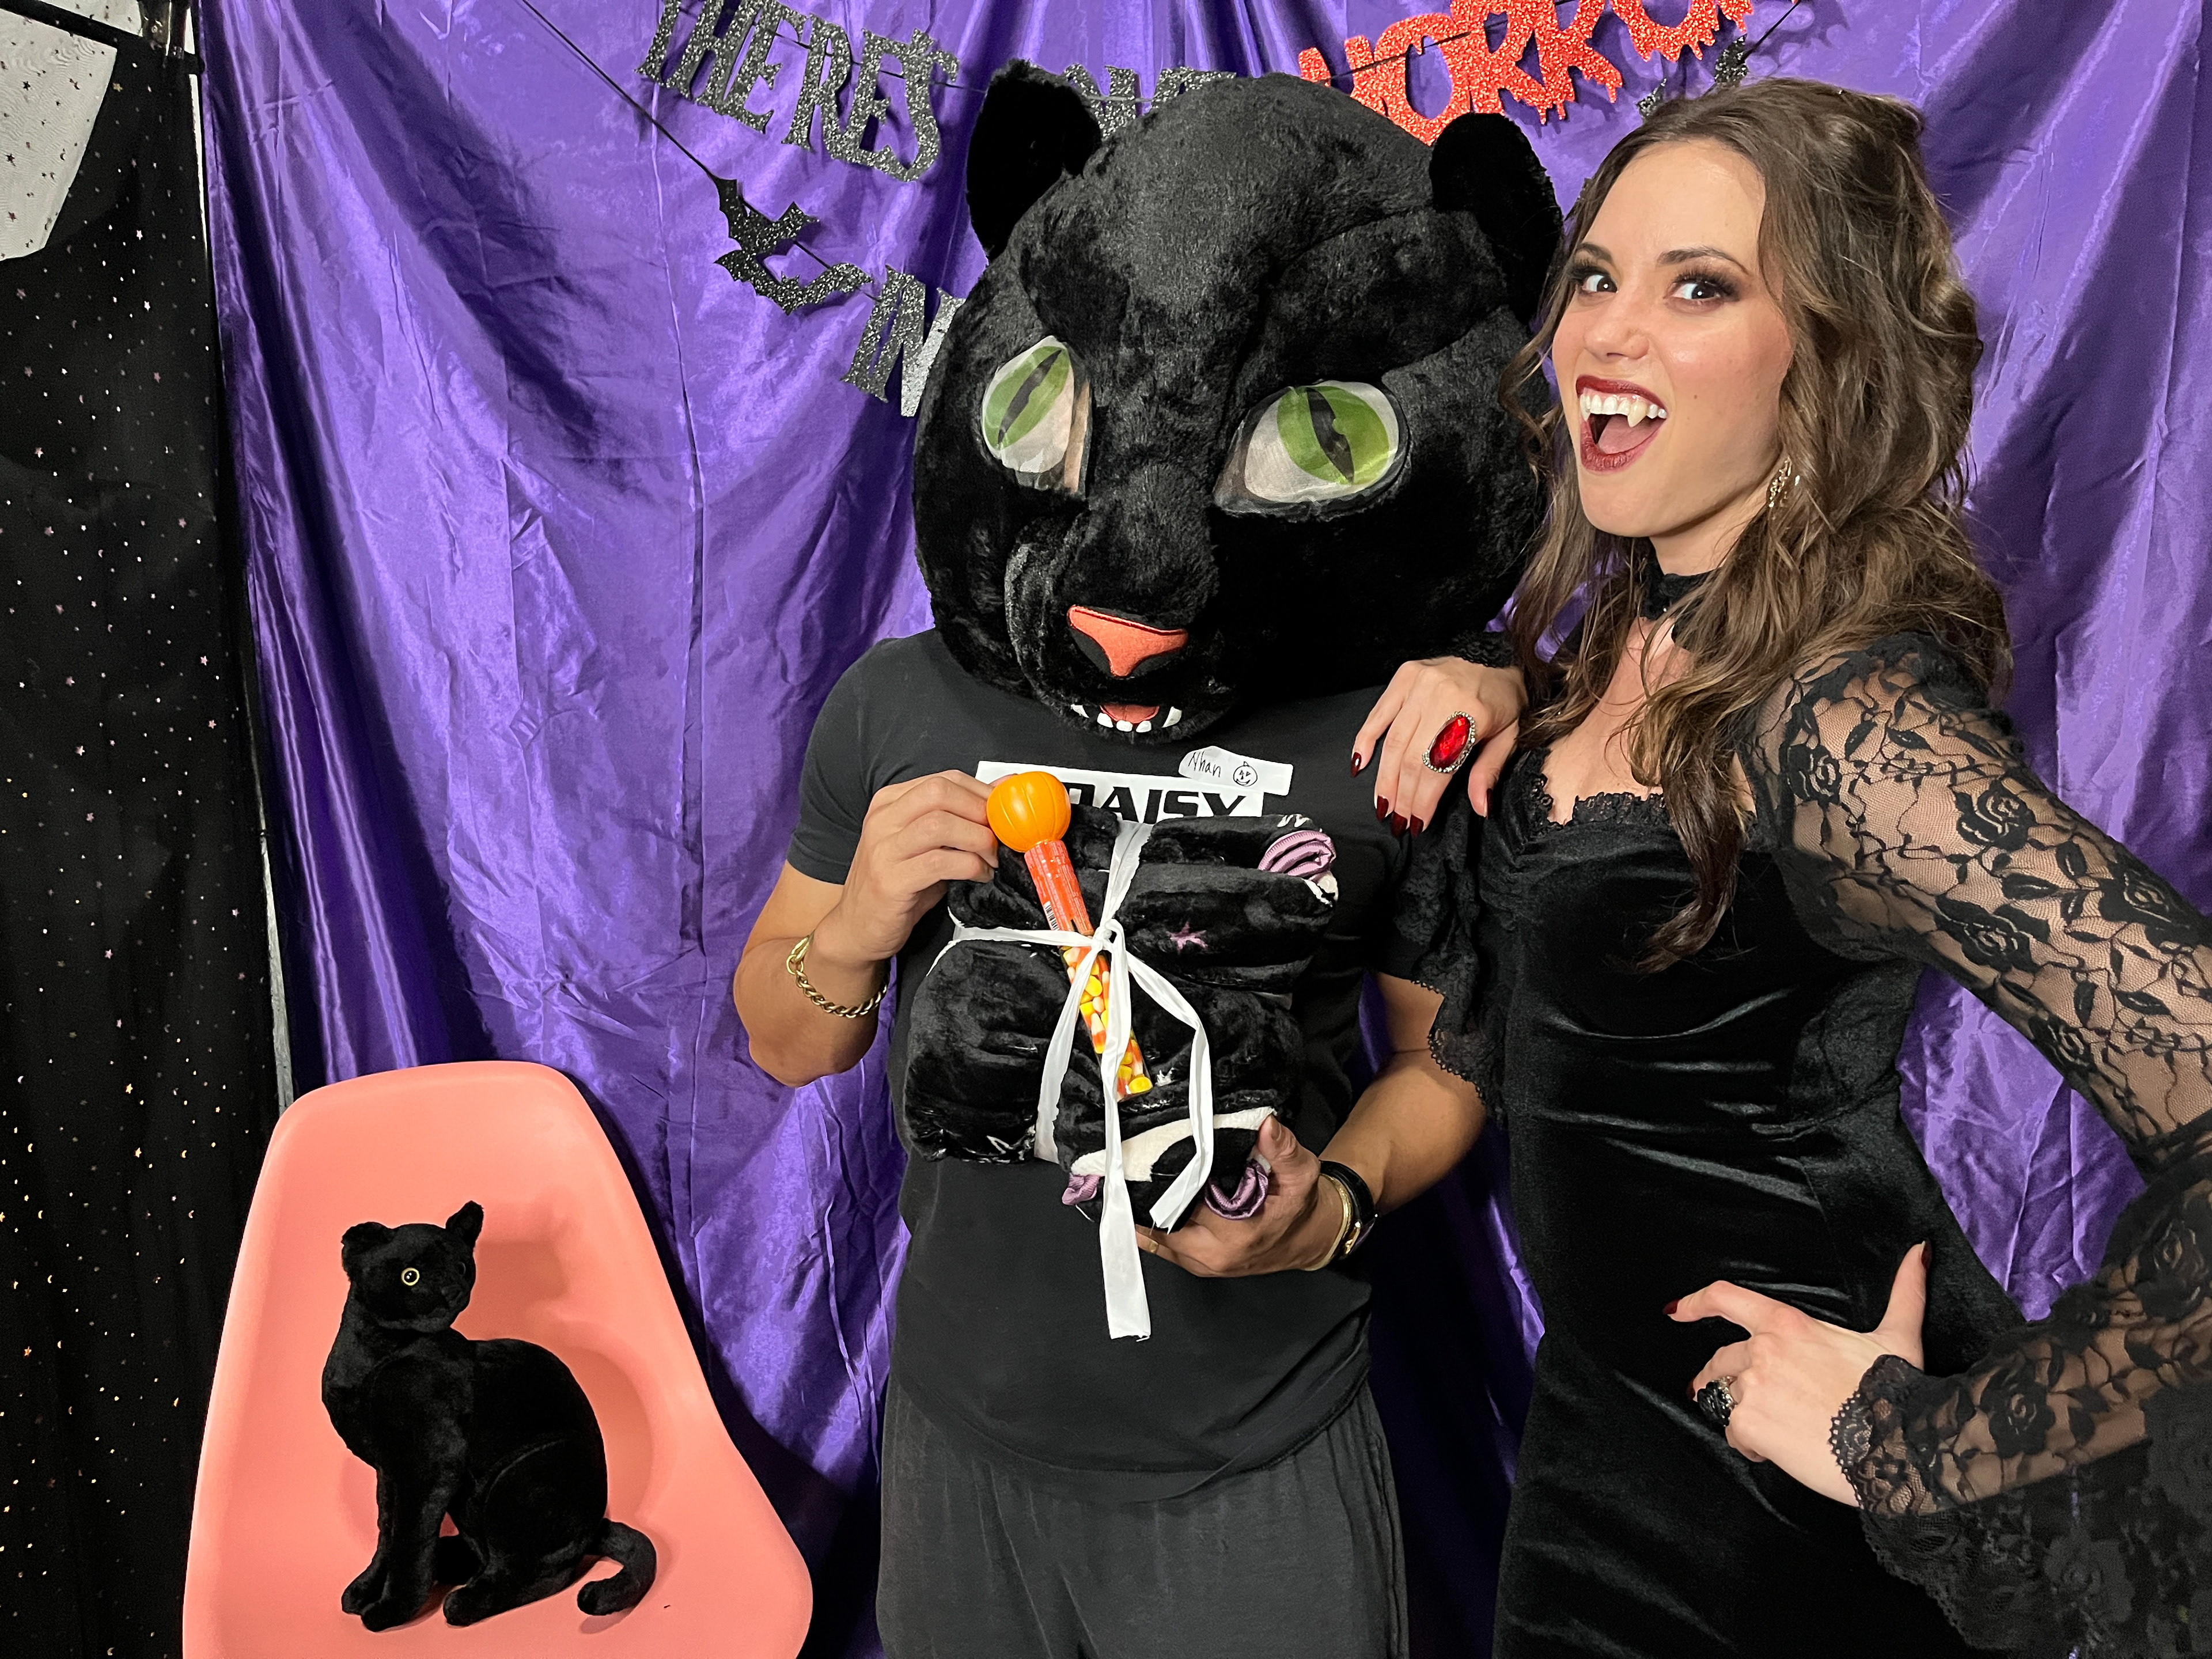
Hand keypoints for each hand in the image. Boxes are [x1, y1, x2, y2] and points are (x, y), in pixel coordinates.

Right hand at [813, 771, 996, 973]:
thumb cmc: (895, 884)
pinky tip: (979, 874)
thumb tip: (1002, 789)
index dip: (981, 793)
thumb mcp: (927, 844)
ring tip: (990, 857)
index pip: (943, 780)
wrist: (856, 926)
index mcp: (890, 804)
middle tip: (998, 834)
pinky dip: (969, 866)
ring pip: (940, 824)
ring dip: (977, 839)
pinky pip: (938, 862)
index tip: (1001, 813)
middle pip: (940, 792)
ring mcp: (883, 849)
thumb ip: (959, 816)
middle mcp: (883, 821)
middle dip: (980, 811)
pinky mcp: (890, 881)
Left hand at [1134, 1117, 1344, 1276]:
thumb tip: (1266, 1125)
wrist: (1310, 1238)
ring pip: (1158, 1239)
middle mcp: (1216, 1255)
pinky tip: (1146, 1204)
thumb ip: (1283, 1149)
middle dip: (1152, 1195)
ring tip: (1138, 1182)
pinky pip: (1163, 1248)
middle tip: (1140, 1166)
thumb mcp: (1301, 1173)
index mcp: (1238, 1234)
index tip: (1159, 1158)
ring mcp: (1206, 1264)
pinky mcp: (1200, 1265)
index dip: (1173, 1180)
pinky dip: (1152, 1227)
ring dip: (1148, 1212)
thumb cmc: (1302, 1208)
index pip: (1188, 1204)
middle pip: (1164, 1223)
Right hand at [1352, 656, 1524, 831]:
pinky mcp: (1406, 676)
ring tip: (1382, 804)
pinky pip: (1378, 713)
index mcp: (1472, 712)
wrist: (1499, 657)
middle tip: (1396, 820)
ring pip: (1393, 741)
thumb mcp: (1509, 736)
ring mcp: (1420, 684)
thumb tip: (1479, 807)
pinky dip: (1365, 740)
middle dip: (1401, 795)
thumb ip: (1490, 771)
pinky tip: (1359, 765)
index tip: (1417, 823)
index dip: (1424, 799)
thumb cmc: (1505, 700)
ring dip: (1384, 778)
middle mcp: (1441, 696)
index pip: (1438, 767)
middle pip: (1411, 758)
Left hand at [1672, 1243, 1929, 1504]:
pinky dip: (1748, 1444)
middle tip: (1737, 1401)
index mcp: (1787, 1324)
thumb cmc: (1897, 1391)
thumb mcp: (1899, 1336)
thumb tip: (1919, 1251)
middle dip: (1721, 1381)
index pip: (1726, 1299)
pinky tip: (1775, 1450)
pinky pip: (1733, 1433)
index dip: (1695, 1302)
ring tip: (1774, 1431)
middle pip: (1720, 1362)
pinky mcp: (1748, 1423)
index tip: (1676, 1312)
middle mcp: (1762, 1350)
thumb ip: (1905, 1291)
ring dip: (1741, 1416)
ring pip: (1725, 1400)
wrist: (1898, 1446)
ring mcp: (1752, 1386)